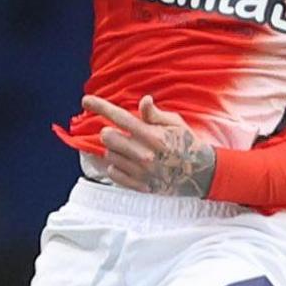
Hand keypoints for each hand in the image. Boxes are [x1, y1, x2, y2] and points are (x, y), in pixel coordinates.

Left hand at [81, 94, 215, 196]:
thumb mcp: (175, 123)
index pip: (121, 118)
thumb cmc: (187, 143)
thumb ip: (154, 114)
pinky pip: (113, 173)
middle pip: (108, 137)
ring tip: (130, 150)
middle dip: (110, 131)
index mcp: (154, 136)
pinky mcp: (140, 186)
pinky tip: (129, 163)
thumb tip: (143, 100)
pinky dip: (116, 166)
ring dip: (115, 150)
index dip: (101, 107)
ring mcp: (141, 172)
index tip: (86, 101)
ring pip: (109, 155)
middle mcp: (145, 154)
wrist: (200, 174)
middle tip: (121, 133)